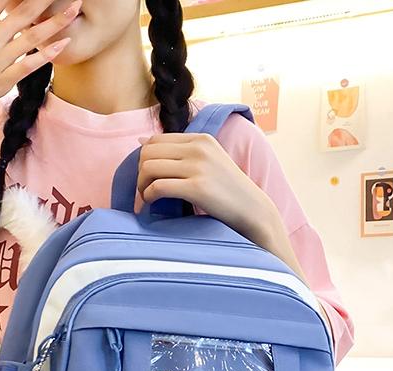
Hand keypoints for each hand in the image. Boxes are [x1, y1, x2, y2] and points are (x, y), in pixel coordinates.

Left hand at [137, 132, 279, 244]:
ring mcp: (198, 167)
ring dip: (141, 185)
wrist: (253, 209)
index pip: (156, 140)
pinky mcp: (197, 188)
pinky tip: (152, 203)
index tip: (148, 178)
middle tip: (144, 189)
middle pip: (148, 152)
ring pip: (149, 167)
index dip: (144, 159)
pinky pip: (158, 187)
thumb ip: (180, 151)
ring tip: (146, 197)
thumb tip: (141, 141)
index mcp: (201, 139)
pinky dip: (148, 196)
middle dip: (140, 172)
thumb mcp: (209, 161)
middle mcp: (198, 148)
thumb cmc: (228, 191)